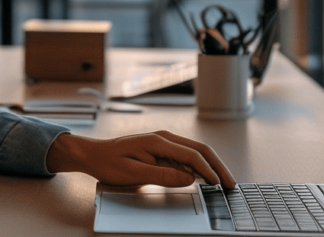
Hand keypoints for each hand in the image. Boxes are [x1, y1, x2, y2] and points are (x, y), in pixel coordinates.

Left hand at [45, 130, 234, 188]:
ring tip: (223, 183)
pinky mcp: (162, 151)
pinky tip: (205, 180)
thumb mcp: (132, 173)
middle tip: (231, 183)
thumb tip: (189, 178)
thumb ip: (161, 176)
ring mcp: (164, 144)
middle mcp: (164, 138)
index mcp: (157, 141)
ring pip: (195, 154)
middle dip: (218, 166)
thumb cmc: (108, 162)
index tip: (219, 184)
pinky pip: (185, 159)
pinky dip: (199, 169)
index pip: (192, 154)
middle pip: (200, 150)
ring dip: (210, 167)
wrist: (93, 155)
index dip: (208, 170)